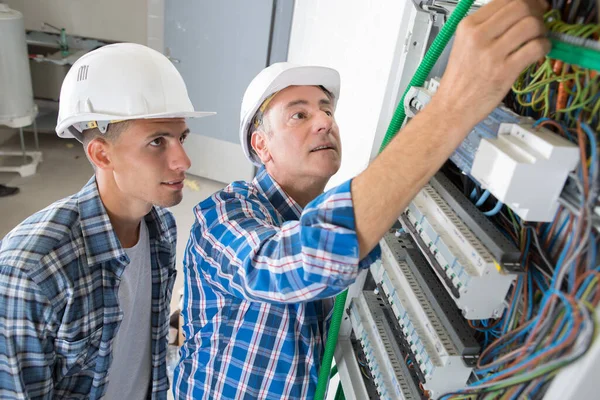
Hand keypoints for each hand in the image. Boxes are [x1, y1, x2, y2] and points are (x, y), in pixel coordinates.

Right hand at [432, 0, 550, 129]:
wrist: (452, 107)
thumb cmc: (460, 80)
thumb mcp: (465, 44)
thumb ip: (488, 27)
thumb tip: (519, 12)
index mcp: (468, 26)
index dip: (526, 0)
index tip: (534, 5)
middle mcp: (478, 37)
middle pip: (520, 7)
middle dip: (537, 10)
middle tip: (540, 18)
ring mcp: (491, 54)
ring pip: (531, 24)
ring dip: (542, 29)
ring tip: (539, 37)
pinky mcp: (504, 71)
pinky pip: (536, 47)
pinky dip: (545, 46)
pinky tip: (540, 51)